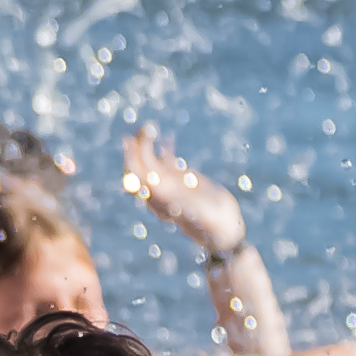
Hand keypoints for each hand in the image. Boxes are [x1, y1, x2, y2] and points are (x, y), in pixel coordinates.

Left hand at [119, 126, 246, 252]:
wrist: (224, 228)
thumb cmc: (210, 224)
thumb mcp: (193, 212)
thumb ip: (174, 200)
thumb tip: (153, 189)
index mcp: (158, 199)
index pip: (137, 177)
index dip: (131, 158)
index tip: (131, 142)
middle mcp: (159, 191)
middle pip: (141, 166)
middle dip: (138, 148)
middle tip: (142, 128)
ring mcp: (169, 184)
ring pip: (152, 162)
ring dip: (149, 144)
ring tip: (148, 127)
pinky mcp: (181, 180)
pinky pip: (169, 163)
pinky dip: (166, 149)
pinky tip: (167, 137)